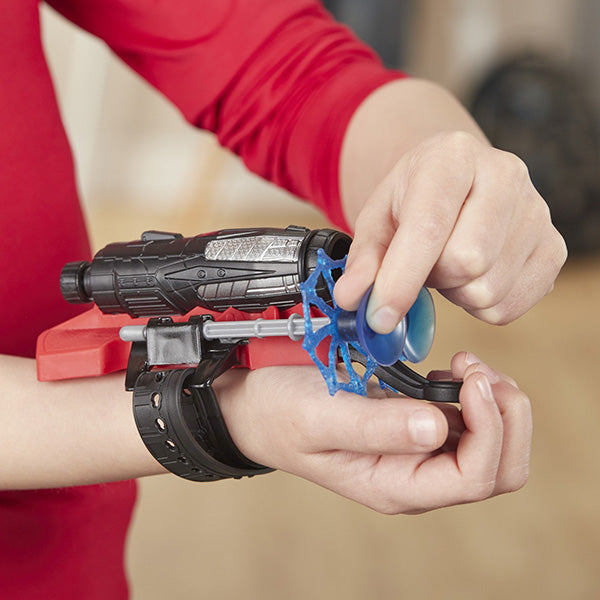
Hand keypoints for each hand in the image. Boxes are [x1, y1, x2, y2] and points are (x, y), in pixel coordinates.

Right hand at [217, 352, 530, 513]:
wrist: (259, 403)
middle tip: (477, 373)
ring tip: (464, 366)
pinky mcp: (414, 426)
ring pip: (493, 445)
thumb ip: (375, 427)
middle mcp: (415, 476)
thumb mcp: (320, 417)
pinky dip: (476, 393)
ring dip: (495, 402)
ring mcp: (417, 452)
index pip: (474, 478)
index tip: (468, 379)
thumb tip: (435, 427)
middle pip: (498, 469)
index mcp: (395, 486)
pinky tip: (450, 371)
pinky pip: (470, 421)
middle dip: (505, 419)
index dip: (488, 429)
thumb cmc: (280, 413)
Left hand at [334, 131, 567, 332]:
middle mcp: (505, 175)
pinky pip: (510, 306)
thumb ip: (364, 258)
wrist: (456, 180)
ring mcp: (537, 211)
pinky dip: (481, 305)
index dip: (400, 280)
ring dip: (456, 293)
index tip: (379, 317)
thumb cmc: (413, 198)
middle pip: (467, 263)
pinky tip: (473, 276)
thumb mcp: (377, 217)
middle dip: (434, 278)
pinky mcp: (554, 248)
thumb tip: (351, 298)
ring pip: (488, 290)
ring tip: (449, 264)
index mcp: (452, 157)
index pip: (429, 228)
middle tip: (425, 264)